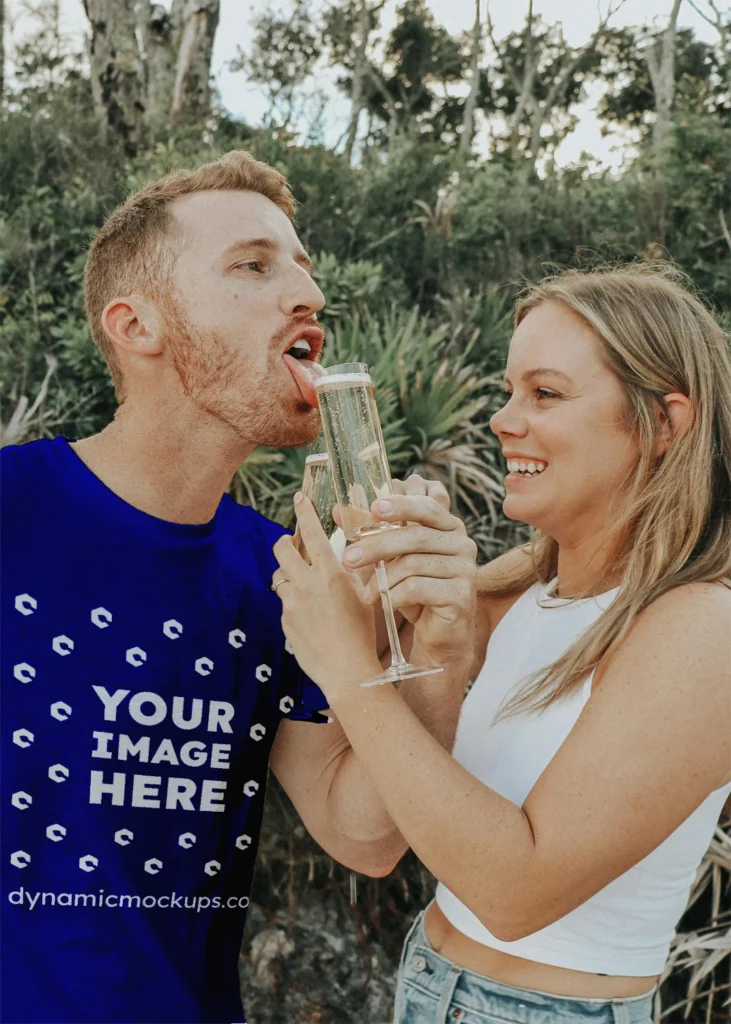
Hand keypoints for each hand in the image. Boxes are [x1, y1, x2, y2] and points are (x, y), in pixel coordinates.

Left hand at [272, 495, 382, 700]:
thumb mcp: (367, 596)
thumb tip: (352, 554)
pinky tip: (310, 616)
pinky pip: (284, 603)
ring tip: (303, 583)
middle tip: (290, 543)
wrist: (348, 672)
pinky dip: (293, 602)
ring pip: (279, 576)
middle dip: (284, 542)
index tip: (298, 498)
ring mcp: (292, 603)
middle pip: (282, 549)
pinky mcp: (285, 621)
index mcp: (331, 574)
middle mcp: (307, 584)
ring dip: (288, 574)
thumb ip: (356, 572)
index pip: (312, 533)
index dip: (304, 512)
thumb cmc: (363, 633)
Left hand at [341, 481, 476, 668]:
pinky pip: (418, 588)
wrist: (438, 633)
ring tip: (367, 593)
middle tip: (349, 558)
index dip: (401, 505)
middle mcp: (463, 544)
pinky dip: (394, 596)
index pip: (426, 507)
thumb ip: (371, 533)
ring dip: (382, 579)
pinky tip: (384, 603)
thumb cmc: (415, 591)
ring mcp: (466, 569)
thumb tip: (337, 511)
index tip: (374, 508)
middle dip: (377, 546)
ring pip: (413, 564)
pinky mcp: (461, 595)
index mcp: (449, 527)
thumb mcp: (393, 559)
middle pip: (415, 537)